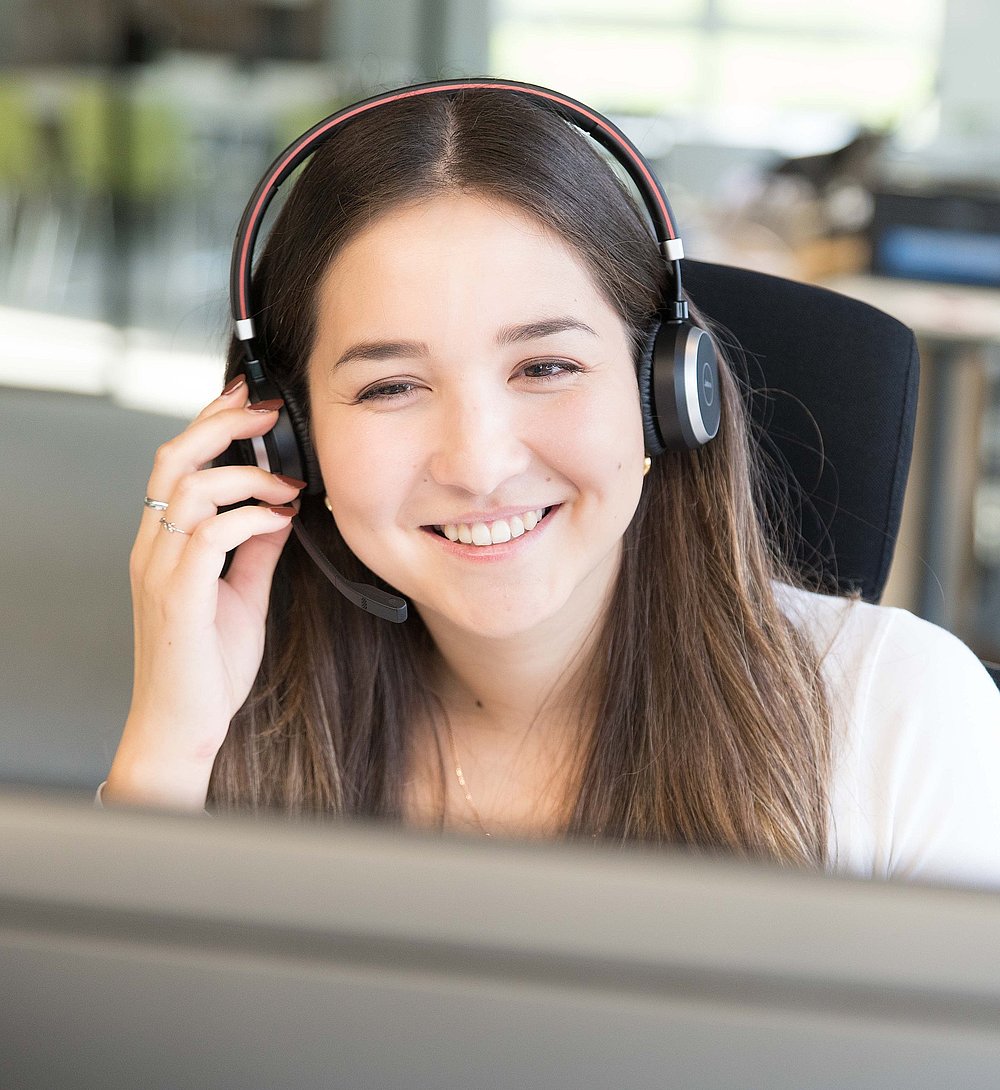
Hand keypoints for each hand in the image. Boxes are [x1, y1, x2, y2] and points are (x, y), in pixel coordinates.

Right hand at [105, 376, 304, 808]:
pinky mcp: (178, 596)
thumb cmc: (208, 666)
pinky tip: (281, 521)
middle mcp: (152, 548)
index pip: (176, 465)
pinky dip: (251, 518)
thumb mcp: (242, 595)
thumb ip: (255, 551)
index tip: (247, 398)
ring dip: (247, 476)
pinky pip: (210, 536)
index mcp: (163, 543)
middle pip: (174, 460)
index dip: (208, 422)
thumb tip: (278, 512)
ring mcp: (161, 571)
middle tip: (267, 411)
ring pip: (190, 490)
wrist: (184, 724)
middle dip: (223, 424)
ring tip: (287, 488)